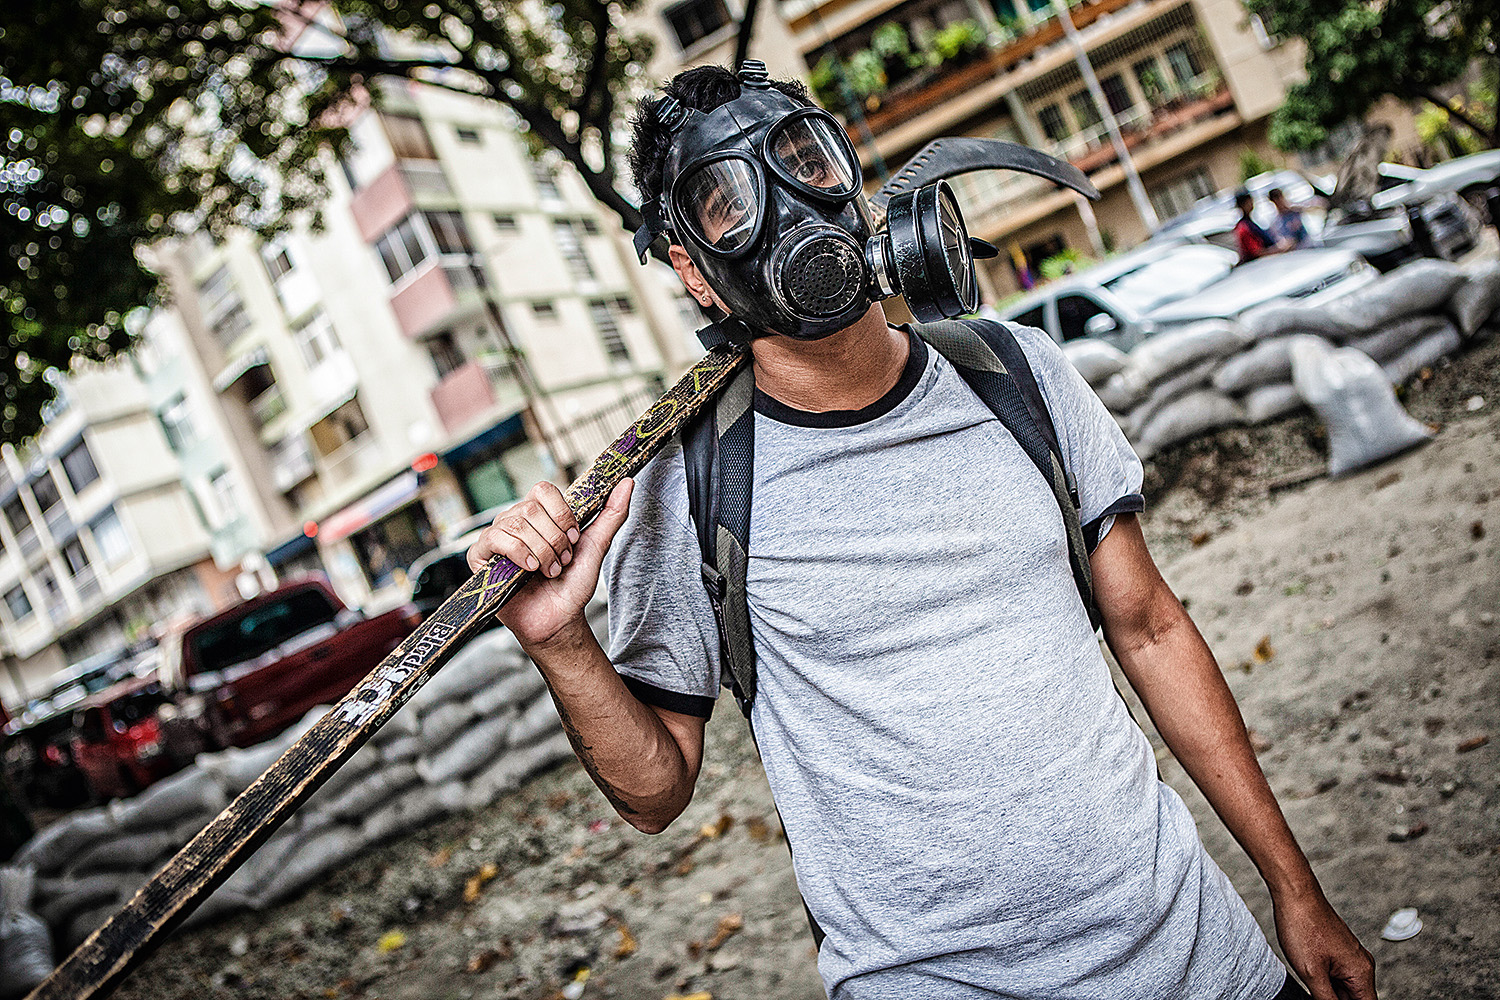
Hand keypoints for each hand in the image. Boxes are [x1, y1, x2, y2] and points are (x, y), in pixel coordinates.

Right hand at [466, 479, 633, 651]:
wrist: (558, 618)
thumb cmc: (572, 585)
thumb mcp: (596, 546)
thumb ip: (612, 514)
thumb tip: (627, 483)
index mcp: (540, 515)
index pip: (544, 490)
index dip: (562, 514)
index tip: (574, 539)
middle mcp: (516, 521)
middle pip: (531, 508)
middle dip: (555, 540)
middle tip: (562, 561)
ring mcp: (497, 536)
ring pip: (516, 524)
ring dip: (541, 551)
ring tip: (549, 570)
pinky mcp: (480, 555)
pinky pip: (495, 538)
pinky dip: (519, 554)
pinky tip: (530, 569)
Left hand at [1273, 886, 1375, 999]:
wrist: (1294, 894)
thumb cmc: (1303, 926)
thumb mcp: (1311, 973)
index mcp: (1361, 972)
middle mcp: (1361, 964)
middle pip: (1354, 998)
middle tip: (1316, 991)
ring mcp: (1349, 955)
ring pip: (1343, 987)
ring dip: (1329, 992)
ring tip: (1311, 979)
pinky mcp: (1337, 949)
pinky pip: (1336, 974)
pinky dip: (1325, 981)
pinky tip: (1309, 976)